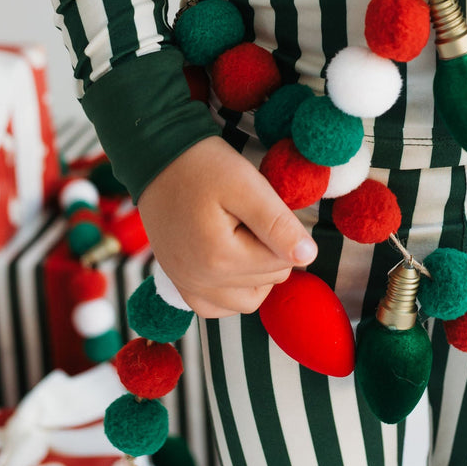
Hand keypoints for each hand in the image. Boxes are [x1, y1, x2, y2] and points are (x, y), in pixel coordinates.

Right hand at [136, 137, 317, 319]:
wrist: (158, 158)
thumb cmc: (202, 166)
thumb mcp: (247, 186)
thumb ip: (278, 224)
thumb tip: (307, 255)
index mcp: (220, 258)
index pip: (283, 262)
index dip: (281, 231)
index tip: (259, 208)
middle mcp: (201, 282)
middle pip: (269, 280)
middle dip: (268, 249)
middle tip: (247, 216)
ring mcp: (188, 285)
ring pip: (248, 300)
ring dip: (257, 274)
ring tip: (243, 237)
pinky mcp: (180, 284)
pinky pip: (217, 307)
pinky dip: (231, 291)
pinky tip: (231, 263)